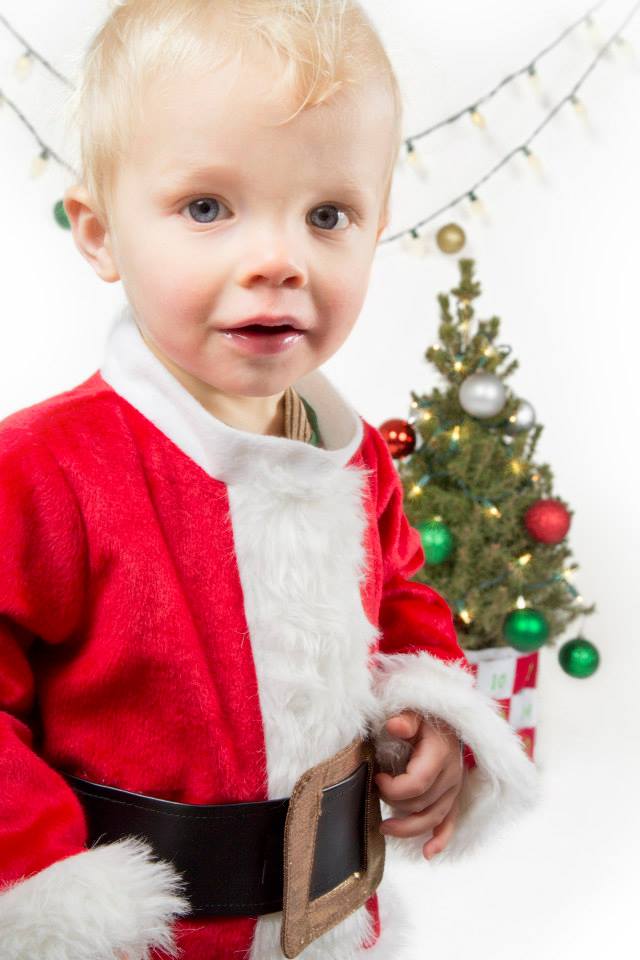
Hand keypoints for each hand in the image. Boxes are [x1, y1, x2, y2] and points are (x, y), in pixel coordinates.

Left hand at [374, 709, 464, 860]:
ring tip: (384, 827)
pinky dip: (441, 839)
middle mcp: (451, 775)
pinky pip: (450, 822)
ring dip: (409, 828)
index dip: (394, 788)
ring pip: (433, 818)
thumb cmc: (424, 716)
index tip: (377, 777)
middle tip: (375, 792)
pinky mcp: (453, 796)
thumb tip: (395, 725)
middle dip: (395, 803)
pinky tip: (428, 853)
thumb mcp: (413, 712)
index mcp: (440, 754)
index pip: (417, 784)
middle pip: (422, 804)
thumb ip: (405, 720)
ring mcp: (454, 788)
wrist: (442, 719)